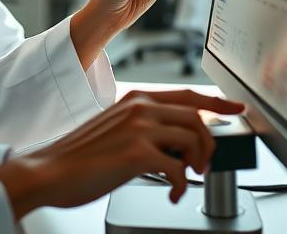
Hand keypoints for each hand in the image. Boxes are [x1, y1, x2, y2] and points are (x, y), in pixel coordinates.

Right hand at [0, 89, 245, 217]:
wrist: (50, 170)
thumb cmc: (78, 155)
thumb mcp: (114, 128)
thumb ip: (143, 126)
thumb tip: (176, 142)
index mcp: (135, 99)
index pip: (186, 95)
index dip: (217, 101)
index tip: (236, 107)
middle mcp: (139, 108)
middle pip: (197, 116)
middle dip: (209, 143)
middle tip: (202, 164)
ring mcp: (139, 128)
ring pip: (193, 138)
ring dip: (197, 163)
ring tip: (184, 179)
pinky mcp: (137, 153)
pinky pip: (180, 169)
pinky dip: (182, 185)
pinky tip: (171, 191)